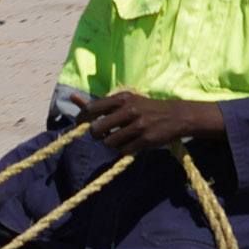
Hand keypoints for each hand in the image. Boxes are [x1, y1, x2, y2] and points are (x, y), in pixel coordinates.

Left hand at [72, 89, 224, 152]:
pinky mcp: (145, 140)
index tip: (81, 123)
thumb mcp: (125, 100)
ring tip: (119, 138)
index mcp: (122, 98)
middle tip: (103, 133)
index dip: (82, 119)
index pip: (91, 109)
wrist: (176, 116)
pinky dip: (123, 150)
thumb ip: (100, 103)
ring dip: (110, 143)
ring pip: (108, 142)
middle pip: (96, 129)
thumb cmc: (145, 108)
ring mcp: (137, 126)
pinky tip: (130, 143)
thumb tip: (73, 97)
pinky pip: (122, 151)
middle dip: (96, 134)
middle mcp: (129, 110)